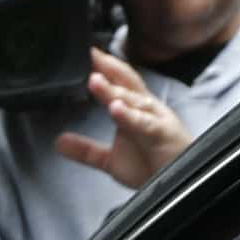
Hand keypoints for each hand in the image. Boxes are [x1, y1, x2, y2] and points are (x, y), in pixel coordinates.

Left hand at [52, 50, 193, 189]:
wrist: (179, 186)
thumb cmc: (153, 167)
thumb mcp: (111, 160)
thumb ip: (86, 150)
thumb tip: (59, 142)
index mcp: (136, 110)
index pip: (119, 82)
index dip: (103, 67)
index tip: (85, 53)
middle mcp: (147, 109)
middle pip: (128, 82)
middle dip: (109, 67)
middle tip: (90, 53)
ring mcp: (156, 121)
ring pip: (134, 101)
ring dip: (114, 90)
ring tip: (94, 80)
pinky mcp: (162, 136)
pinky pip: (145, 124)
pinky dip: (130, 116)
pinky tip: (115, 109)